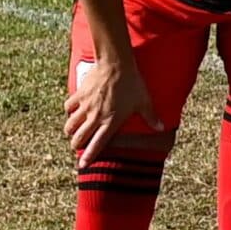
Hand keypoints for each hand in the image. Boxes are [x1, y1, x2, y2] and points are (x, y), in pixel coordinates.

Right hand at [65, 49, 159, 166]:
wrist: (116, 64)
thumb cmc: (133, 83)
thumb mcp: (144, 102)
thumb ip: (151, 117)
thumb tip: (162, 128)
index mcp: (110, 122)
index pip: (97, 144)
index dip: (89, 156)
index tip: (82, 165)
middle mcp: (95, 116)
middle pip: (78, 138)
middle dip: (75, 144)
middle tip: (77, 145)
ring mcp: (85, 106)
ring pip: (70, 125)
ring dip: (70, 130)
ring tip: (72, 131)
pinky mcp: (79, 94)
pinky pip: (68, 106)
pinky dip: (69, 110)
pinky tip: (72, 110)